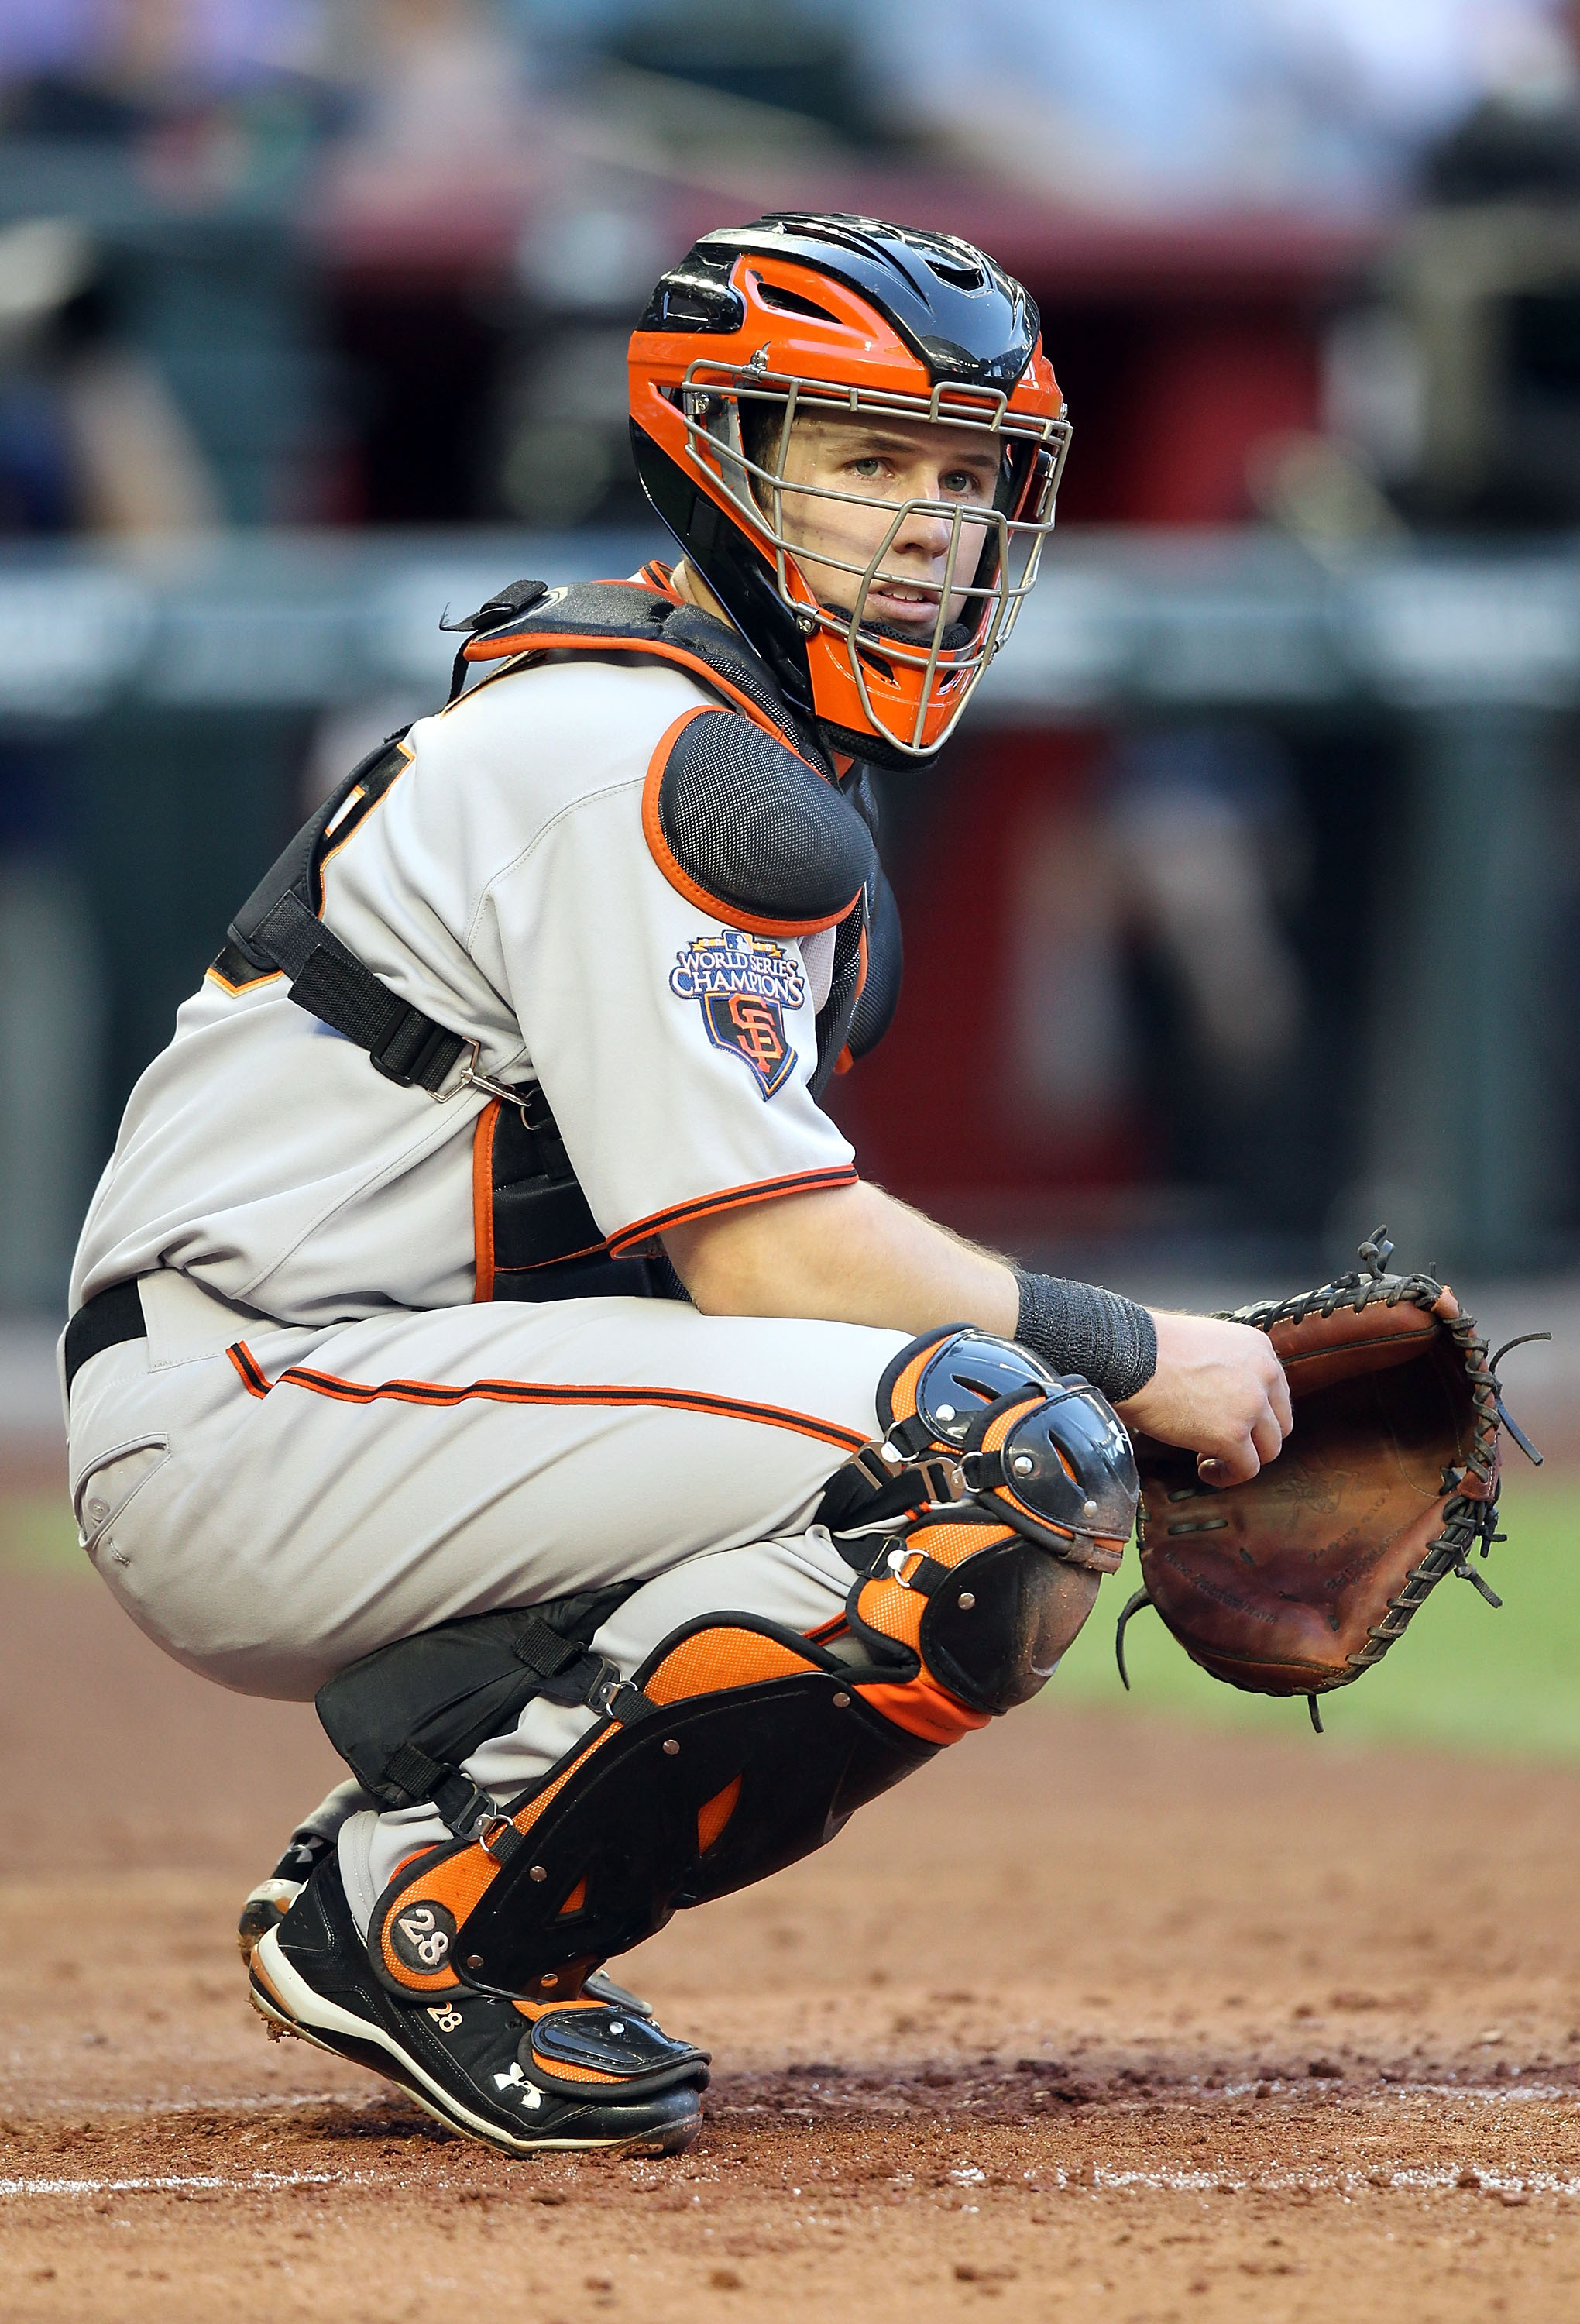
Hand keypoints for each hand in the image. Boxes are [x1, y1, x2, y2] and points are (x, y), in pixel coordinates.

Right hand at [1114, 1311, 1291, 1486]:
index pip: (1276, 1392)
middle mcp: (1263, 1374)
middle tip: (1222, 1442)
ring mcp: (1251, 1406)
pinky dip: (1227, 1475)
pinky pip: (1246, 1469)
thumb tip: (1221, 1397)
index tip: (1232, 1422)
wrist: (1128, 1355)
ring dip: (1242, 1459)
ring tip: (1209, 1458)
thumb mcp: (1205, 1343)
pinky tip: (1205, 1469)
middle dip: (1254, 1439)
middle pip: (1279, 1423)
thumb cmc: (1150, 1348)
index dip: (1255, 1414)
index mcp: (1258, 1348)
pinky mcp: (1232, 1435)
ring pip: (1268, 1450)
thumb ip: (1226, 1366)